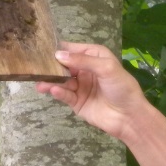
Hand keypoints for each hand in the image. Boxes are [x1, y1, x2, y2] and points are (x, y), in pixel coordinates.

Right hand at [36, 42, 165, 165]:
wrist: (130, 116)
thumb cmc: (122, 87)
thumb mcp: (106, 68)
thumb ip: (83, 61)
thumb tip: (59, 55)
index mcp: (94, 56)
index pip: (72, 49)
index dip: (59, 49)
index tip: (41, 48)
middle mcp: (85, 69)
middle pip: (63, 65)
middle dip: (51, 65)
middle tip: (35, 66)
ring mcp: (80, 86)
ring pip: (61, 81)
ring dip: (51, 80)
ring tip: (40, 82)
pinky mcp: (77, 102)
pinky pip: (65, 94)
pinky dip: (58, 92)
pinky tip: (53, 90)